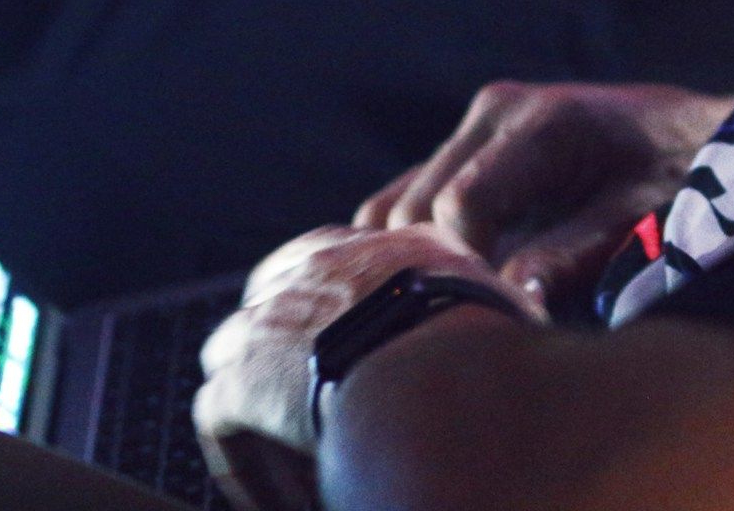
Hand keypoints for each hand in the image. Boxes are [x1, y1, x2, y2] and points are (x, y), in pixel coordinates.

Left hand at [192, 222, 539, 509]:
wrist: (447, 380)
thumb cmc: (492, 356)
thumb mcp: (496, 312)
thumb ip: (485, 314)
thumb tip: (515, 327)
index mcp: (386, 248)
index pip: (334, 260)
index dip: (334, 315)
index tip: (351, 363)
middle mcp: (321, 266)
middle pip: (274, 301)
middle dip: (281, 354)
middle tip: (311, 418)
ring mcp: (273, 316)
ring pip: (235, 356)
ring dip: (260, 409)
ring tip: (296, 470)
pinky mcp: (241, 376)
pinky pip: (217, 418)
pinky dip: (242, 460)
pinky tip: (277, 501)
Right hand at [354, 81, 733, 313]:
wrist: (701, 137)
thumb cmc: (682, 180)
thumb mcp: (643, 221)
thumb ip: (577, 254)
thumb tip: (514, 297)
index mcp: (540, 122)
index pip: (459, 208)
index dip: (468, 275)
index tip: (498, 322)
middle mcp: (496, 111)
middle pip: (418, 210)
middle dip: (440, 273)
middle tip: (480, 326)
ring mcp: (476, 126)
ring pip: (398, 207)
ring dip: (419, 261)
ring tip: (467, 309)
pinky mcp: (467, 148)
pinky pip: (405, 200)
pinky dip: (411, 245)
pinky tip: (448, 286)